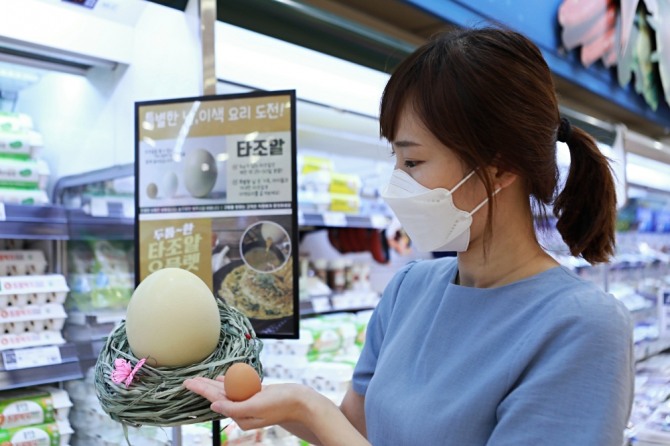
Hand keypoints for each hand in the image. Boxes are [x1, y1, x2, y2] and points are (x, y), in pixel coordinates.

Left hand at [183, 376, 309, 430]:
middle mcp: (242, 410)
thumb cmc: (280, 404)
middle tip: (188, 380)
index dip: (202, 390)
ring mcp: (249, 402)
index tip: (189, 384)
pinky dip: (228, 382)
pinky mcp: (256, 395)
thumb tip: (214, 405)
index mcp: (240, 416)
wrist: (300, 401)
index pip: (217, 399)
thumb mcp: (256, 406)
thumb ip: (233, 407)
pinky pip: (238, 387)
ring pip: (226, 391)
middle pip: (219, 395)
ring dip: (213, 384)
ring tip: (200, 379)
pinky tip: (220, 379)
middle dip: (203, 387)